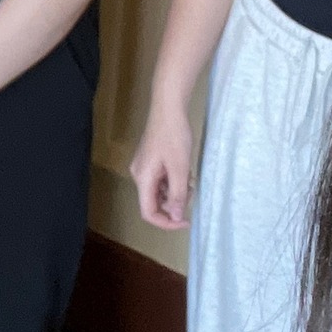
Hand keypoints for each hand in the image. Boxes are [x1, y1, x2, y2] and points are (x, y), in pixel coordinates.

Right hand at [128, 100, 194, 228]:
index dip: (166, 223)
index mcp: (143, 179)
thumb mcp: (179, 168)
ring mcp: (144, 167)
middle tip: (192, 192)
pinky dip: (173, 182)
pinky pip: (161, 180)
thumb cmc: (174, 137)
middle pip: (154, 202)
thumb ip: (177, 194)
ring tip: (190, 179)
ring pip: (159, 191)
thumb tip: (176, 216)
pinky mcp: (151, 161)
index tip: (186, 221)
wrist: (168, 109)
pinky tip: (185, 172)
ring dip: (175, 192)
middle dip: (174, 204)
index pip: (148, 212)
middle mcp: (140, 175)